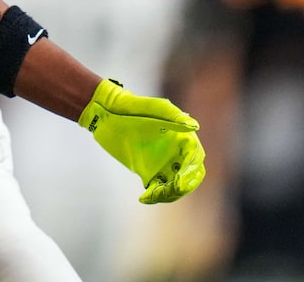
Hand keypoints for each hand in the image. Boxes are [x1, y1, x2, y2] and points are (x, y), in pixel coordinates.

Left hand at [79, 78, 205, 203]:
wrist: (108, 113)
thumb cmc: (134, 106)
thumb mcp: (154, 107)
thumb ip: (173, 115)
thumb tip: (193, 125)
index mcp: (183, 138)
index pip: (195, 158)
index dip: (191, 170)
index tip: (180, 178)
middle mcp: (176, 153)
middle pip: (189, 176)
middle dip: (184, 186)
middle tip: (171, 189)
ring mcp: (162, 163)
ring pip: (174, 186)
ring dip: (169, 194)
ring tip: (153, 194)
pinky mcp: (147, 171)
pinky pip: (157, 188)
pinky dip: (154, 196)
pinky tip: (145, 198)